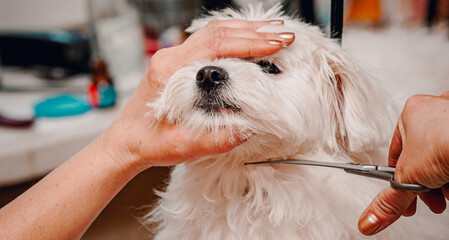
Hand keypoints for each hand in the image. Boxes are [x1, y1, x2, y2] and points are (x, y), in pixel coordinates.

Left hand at [97, 19, 294, 171]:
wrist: (125, 142)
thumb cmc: (149, 143)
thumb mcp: (186, 146)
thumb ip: (220, 137)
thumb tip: (252, 126)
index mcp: (170, 72)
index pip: (215, 46)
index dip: (249, 44)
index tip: (276, 44)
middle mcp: (170, 58)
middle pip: (216, 32)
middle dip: (254, 32)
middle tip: (284, 35)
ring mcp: (172, 58)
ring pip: (212, 32)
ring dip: (244, 31)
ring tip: (273, 31)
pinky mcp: (176, 63)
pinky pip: (206, 41)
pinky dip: (232, 37)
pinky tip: (248, 39)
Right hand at [358, 91, 448, 234]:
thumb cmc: (445, 142)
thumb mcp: (408, 176)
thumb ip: (392, 197)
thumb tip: (374, 216)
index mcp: (412, 112)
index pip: (398, 153)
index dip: (401, 178)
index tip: (405, 193)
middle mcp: (435, 110)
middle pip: (424, 157)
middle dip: (427, 183)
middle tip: (430, 197)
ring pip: (444, 157)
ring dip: (444, 180)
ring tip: (448, 192)